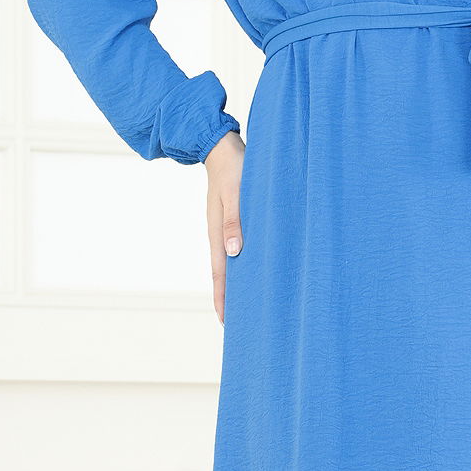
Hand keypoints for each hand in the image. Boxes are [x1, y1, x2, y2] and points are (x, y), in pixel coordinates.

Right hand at [205, 129, 244, 324]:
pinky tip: (252, 267)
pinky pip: (237, 247)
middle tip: (237, 324)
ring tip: (247, 303)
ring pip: (231, 262)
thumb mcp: (234, 194)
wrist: (224, 146)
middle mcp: (221, 234)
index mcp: (218, 232)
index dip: (223, 299)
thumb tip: (234, 252)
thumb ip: (234, 221)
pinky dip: (242, 263)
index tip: (226, 323)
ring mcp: (226, 226)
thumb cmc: (234, 168)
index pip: (219, 274)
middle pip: (223, 273)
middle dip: (229, 298)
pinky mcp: (234, 217)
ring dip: (236, 282)